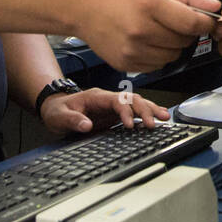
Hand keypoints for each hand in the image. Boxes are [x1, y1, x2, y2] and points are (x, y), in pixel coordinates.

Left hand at [39, 87, 169, 135]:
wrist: (56, 108)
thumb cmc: (57, 110)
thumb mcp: (59, 116)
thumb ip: (72, 120)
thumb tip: (86, 125)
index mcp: (96, 96)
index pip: (117, 100)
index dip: (126, 111)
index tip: (130, 125)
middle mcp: (108, 98)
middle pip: (132, 99)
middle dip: (145, 109)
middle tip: (154, 123)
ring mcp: (113, 105)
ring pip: (136, 103)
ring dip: (151, 109)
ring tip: (164, 117)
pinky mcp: (116, 113)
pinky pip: (135, 111)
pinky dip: (147, 114)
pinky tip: (157, 118)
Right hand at [77, 0, 219, 71]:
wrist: (82, 6)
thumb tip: (215, 6)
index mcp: (149, 4)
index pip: (193, 22)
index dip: (205, 23)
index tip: (206, 20)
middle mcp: (140, 30)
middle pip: (185, 41)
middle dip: (187, 32)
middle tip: (173, 19)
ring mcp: (132, 50)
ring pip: (173, 56)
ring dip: (173, 45)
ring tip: (156, 29)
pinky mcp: (127, 64)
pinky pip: (158, 66)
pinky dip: (158, 55)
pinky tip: (145, 40)